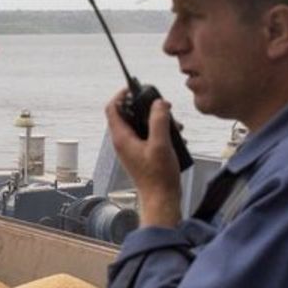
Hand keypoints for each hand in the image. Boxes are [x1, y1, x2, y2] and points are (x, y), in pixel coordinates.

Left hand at [104, 90, 181, 227]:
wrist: (161, 199)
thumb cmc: (158, 177)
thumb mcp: (161, 144)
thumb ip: (159, 121)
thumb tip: (158, 103)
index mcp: (121, 138)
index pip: (112, 108)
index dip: (121, 95)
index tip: (134, 88)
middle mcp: (123, 142)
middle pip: (127, 114)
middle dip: (144, 107)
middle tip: (160, 106)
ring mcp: (131, 149)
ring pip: (139, 125)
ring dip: (155, 120)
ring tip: (173, 123)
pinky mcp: (141, 155)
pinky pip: (147, 136)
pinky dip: (159, 132)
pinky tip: (175, 137)